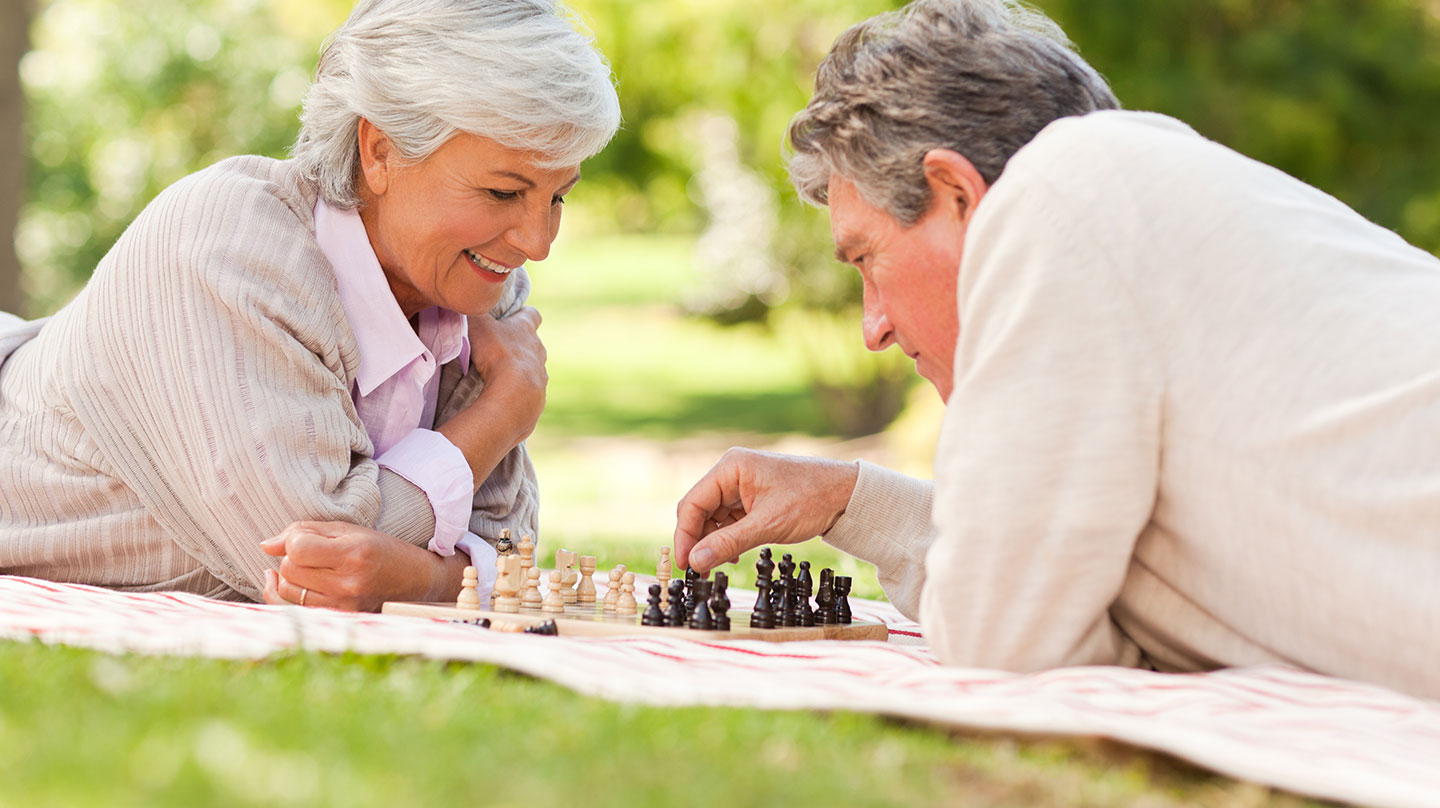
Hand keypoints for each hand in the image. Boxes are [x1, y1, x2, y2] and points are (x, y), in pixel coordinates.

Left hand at [260, 521, 466, 610]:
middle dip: (293, 557)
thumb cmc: (382, 550)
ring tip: (307, 566)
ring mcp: (342, 606)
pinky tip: (274, 580)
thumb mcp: (349, 531)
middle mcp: (347, 584)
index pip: (298, 549)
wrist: (416, 582)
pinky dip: (280, 593)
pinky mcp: (338, 619)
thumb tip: (265, 545)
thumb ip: (306, 531)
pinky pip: (291, 608)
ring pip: (288, 589)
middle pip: (289, 569)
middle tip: (312, 552)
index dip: (295, 539)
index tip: (307, 538)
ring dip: (290, 575)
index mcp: (353, 555)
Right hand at [467, 306, 546, 442]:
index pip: (531, 314)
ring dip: (520, 368)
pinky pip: (529, 389)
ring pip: (533, 366)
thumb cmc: (497, 354)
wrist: (514, 394)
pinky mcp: (539, 395)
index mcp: (526, 328)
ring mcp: (541, 373)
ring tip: (501, 374)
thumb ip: (474, 313)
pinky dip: (519, 389)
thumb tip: (468, 302)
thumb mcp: (478, 326)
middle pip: (532, 341)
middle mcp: (538, 348)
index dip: (522, 313)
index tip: (514, 315)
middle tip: (499, 348)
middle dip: (517, 343)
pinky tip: (506, 393)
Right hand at [673, 448, 858, 574]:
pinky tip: (732, 556)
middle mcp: (732, 472)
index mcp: (731, 467)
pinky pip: (728, 520)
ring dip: (712, 542)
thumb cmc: (811, 499)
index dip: (685, 535)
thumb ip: (728, 543)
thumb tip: (696, 562)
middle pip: (699, 510)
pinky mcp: (750, 497)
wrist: (845, 494)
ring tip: (715, 567)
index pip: (693, 503)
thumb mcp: (767, 525)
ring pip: (712, 517)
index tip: (685, 563)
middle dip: (697, 541)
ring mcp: (740, 485)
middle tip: (697, 571)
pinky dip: (727, 538)